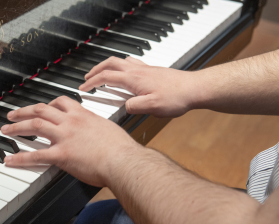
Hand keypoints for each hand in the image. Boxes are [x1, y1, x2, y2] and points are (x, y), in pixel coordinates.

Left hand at [1, 96, 140, 186]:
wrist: (123, 160)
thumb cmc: (121, 149)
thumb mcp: (109, 129)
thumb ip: (97, 129)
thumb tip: (97, 134)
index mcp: (83, 115)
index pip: (60, 102)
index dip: (47, 104)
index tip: (40, 107)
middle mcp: (71, 122)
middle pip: (41, 111)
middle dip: (24, 111)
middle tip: (12, 114)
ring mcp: (64, 137)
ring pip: (34, 126)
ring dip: (17, 127)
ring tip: (6, 130)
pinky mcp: (61, 155)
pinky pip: (36, 155)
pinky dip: (20, 158)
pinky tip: (10, 160)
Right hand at [79, 56, 201, 117]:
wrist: (195, 89)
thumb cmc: (177, 98)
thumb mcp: (153, 107)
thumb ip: (135, 107)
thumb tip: (125, 106)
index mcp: (134, 79)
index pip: (106, 77)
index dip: (92, 83)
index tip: (83, 88)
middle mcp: (137, 71)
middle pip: (109, 64)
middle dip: (95, 70)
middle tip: (86, 78)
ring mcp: (145, 69)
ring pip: (119, 61)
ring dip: (106, 66)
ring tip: (101, 73)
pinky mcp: (152, 70)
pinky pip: (131, 63)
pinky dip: (121, 65)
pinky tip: (124, 71)